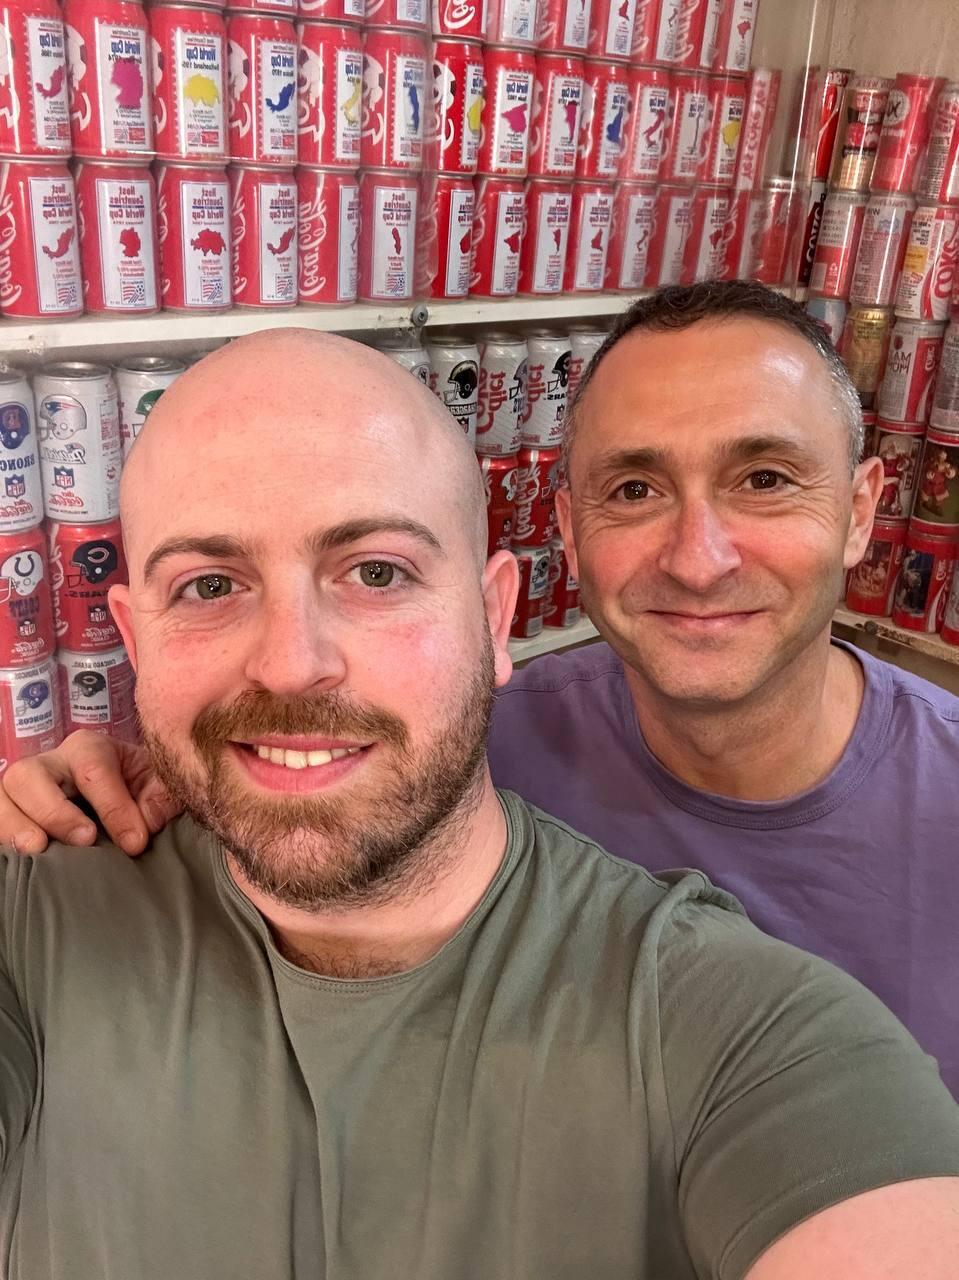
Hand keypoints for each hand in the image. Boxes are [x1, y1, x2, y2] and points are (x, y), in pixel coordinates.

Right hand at [0, 731, 180, 855]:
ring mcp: (25, 788)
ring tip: (38, 850)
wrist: (128, 794)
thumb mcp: (158, 787)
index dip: (113, 808)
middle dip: (54, 810)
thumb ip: (158, 802)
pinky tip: (24, 858)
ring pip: (2, 795)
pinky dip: (5, 837)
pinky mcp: (14, 811)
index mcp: (89, 748)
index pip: (93, 771)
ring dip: (16, 825)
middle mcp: (50, 762)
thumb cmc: (141, 787)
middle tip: (84, 840)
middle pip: (29, 775)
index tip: (134, 842)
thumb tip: (138, 832)